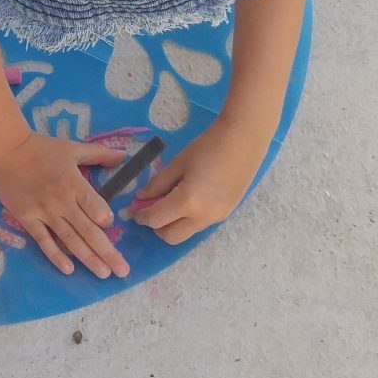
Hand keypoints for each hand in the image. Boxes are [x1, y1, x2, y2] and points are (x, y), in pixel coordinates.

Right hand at [0, 133, 130, 277]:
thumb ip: (99, 154)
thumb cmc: (40, 148)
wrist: (6, 148)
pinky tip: (68, 270)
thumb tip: (123, 156)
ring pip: (71, 240)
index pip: (98, 210)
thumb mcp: (73, 148)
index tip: (108, 224)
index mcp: (75, 184)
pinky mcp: (27, 218)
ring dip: (88, 259)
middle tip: (123, 271)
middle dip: (108, 253)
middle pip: (90, 232)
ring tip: (103, 273)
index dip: (107, 220)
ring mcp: (44, 212)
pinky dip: (56, 256)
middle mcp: (63, 202)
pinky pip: (44, 241)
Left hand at [131, 115, 270, 243]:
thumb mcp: (178, 163)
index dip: (141, 216)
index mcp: (188, 202)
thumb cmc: (207, 147)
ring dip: (172, 224)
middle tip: (150, 208)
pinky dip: (187, 219)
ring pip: (186, 233)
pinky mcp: (225, 215)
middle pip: (171, 237)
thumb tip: (141, 198)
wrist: (243, 140)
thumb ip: (157, 184)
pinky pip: (199, 225)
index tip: (133, 209)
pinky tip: (186, 199)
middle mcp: (203, 217)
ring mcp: (217, 218)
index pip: (157, 219)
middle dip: (156, 226)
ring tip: (168, 201)